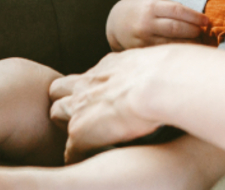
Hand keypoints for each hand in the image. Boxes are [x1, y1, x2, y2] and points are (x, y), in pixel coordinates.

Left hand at [49, 47, 171, 161]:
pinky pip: (70, 148)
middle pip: (58, 88)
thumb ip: (150, 69)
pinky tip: (86, 162)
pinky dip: (76, 155)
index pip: (88, 76)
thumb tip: (166, 70)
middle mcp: (89, 82)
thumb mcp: (155, 62)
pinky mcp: (80, 130)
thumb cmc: (168, 72)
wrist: (158, 83)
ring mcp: (80, 105)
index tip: (100, 99)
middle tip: (82, 116)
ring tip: (81, 139)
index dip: (90, 89)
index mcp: (109, 66)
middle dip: (65, 101)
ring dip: (67, 124)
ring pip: (56, 113)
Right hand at [105, 0, 207, 50]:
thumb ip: (171, 7)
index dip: (194, 17)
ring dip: (189, 43)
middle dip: (194, 30)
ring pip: (172, 43)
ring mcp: (144, 39)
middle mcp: (147, 23)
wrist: (114, 23)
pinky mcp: (142, 51)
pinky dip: (177, 52)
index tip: (206, 21)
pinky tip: (185, 50)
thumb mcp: (152, 0)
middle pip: (177, 28)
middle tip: (202, 31)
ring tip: (197, 41)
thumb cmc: (139, 9)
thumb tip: (194, 16)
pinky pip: (164, 52)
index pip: (177, 11)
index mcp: (151, 7)